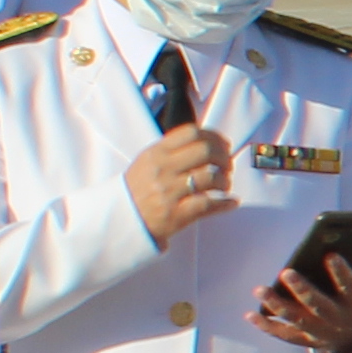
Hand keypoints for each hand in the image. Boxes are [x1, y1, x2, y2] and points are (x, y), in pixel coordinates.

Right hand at [125, 124, 237, 244]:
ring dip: (225, 180)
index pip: (191, 133)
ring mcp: (169, 192)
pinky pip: (209, 204)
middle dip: (224, 157)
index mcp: (156, 153)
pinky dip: (226, 203)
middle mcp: (162, 170)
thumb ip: (172, 149)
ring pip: (211, 176)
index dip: (214, 137)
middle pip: (206, 151)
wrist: (120, 219)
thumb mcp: (147, 162)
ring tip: (224, 185)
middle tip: (227, 166)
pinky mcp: (176, 214)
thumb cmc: (139, 190)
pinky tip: (231, 202)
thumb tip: (208, 141)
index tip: (224, 145)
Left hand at [255, 244, 351, 352]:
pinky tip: (250, 314)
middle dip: (302, 289)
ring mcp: (320, 332)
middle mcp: (338, 321)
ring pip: (296, 319)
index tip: (330, 255)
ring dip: (276, 305)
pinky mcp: (306, 339)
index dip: (341, 272)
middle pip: (318, 304)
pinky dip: (266, 326)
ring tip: (259, 290)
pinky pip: (284, 334)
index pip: (350, 288)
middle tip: (286, 272)